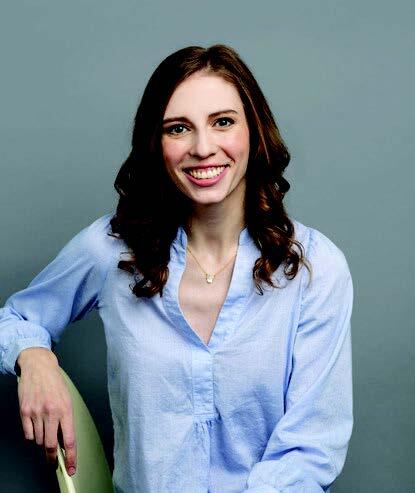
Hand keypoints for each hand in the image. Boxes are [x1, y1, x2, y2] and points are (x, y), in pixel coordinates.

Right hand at [17, 347, 76, 475]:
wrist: (39, 367)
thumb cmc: (56, 383)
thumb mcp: (67, 399)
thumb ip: (66, 420)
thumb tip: (65, 441)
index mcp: (66, 409)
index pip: (70, 439)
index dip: (72, 457)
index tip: (72, 468)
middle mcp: (51, 412)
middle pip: (51, 445)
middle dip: (52, 457)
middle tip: (54, 462)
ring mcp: (36, 412)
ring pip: (38, 440)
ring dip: (42, 441)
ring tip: (45, 430)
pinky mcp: (24, 411)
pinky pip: (28, 434)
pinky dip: (32, 435)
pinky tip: (35, 427)